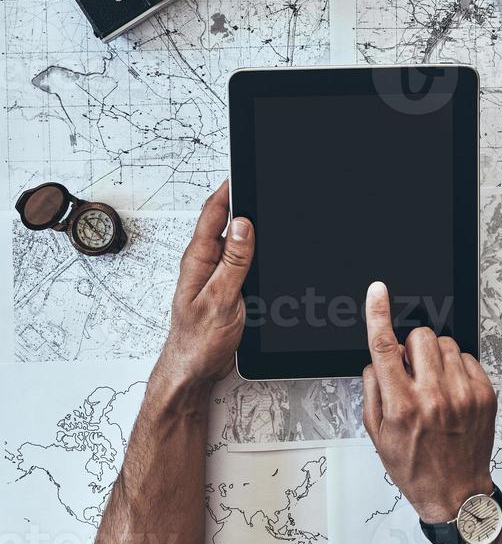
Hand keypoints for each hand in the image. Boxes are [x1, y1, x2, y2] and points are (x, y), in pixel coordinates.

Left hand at [157, 180, 254, 388]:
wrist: (192, 372)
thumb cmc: (197, 342)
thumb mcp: (220, 299)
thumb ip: (233, 262)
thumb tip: (243, 224)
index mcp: (198, 258)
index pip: (214, 212)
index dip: (229, 189)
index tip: (243, 171)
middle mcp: (204, 262)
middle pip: (226, 222)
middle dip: (242, 202)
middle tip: (261, 184)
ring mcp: (214, 274)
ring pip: (236, 241)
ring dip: (249, 227)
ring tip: (267, 211)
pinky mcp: (225, 287)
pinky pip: (240, 260)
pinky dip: (253, 250)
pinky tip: (264, 250)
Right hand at [362, 281, 496, 523]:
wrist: (457, 494)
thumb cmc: (414, 467)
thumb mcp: (378, 434)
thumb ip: (373, 390)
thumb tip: (379, 358)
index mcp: (402, 405)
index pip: (385, 347)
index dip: (377, 313)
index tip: (377, 291)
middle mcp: (433, 396)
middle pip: (420, 336)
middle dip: (412, 345)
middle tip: (411, 368)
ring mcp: (462, 394)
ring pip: (445, 343)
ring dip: (435, 356)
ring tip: (433, 383)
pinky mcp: (484, 395)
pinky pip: (467, 357)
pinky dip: (456, 367)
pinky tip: (451, 390)